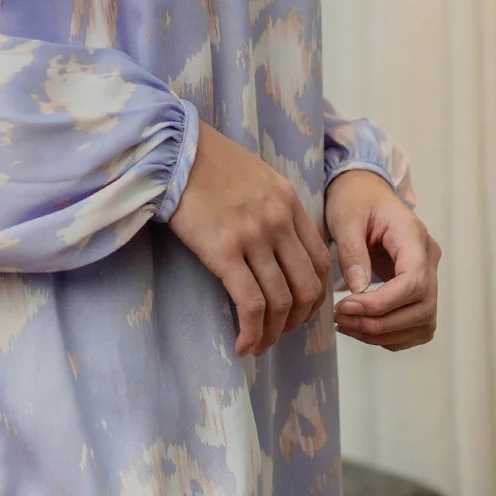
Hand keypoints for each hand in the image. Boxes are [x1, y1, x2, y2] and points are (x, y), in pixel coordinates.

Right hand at [167, 125, 332, 356]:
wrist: (174, 150)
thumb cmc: (208, 162)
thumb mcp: (257, 176)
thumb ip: (275, 207)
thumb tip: (280, 244)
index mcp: (289, 203)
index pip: (320, 261)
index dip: (315, 295)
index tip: (300, 310)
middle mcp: (279, 221)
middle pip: (307, 286)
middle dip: (298, 319)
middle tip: (281, 332)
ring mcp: (254, 236)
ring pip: (280, 301)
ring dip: (273, 333)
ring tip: (259, 344)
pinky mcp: (225, 251)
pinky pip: (250, 303)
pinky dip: (252, 331)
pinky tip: (243, 344)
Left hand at [326, 169, 440, 350]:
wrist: (366, 194)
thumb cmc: (355, 201)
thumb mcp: (346, 218)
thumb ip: (352, 252)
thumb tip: (358, 289)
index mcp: (413, 236)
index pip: (414, 281)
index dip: (382, 303)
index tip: (346, 306)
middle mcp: (429, 258)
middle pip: (422, 307)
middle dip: (380, 323)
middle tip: (342, 319)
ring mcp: (429, 276)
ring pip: (423, 322)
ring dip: (384, 334)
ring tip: (347, 326)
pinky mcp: (420, 291)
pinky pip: (416, 325)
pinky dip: (391, 335)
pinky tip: (361, 328)